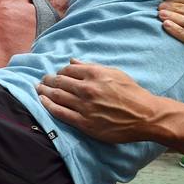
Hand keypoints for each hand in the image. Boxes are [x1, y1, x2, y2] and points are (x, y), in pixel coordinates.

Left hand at [36, 60, 162, 142]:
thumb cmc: (132, 93)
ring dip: (44, 92)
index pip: (68, 70)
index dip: (60, 72)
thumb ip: (91, 67)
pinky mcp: (84, 123)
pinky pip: (60, 113)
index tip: (57, 74)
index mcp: (95, 74)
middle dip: (48, 80)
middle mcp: (87, 89)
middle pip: (59, 82)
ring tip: (38, 89)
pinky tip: (42, 102)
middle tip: (42, 80)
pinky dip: (48, 106)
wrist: (145, 116)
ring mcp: (85, 106)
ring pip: (57, 96)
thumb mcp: (114, 73)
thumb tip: (71, 61)